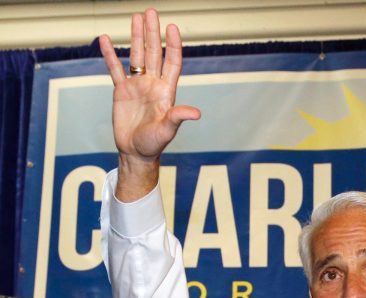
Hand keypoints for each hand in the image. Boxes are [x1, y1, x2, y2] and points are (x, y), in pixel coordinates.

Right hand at [99, 8, 199, 200]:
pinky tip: (104, 39)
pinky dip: (110, 55)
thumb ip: (178, 117)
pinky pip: (115, 69)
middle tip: (151, 12)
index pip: (171, 62)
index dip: (172, 45)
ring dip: (136, 37)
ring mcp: (137, 86)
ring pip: (136, 56)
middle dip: (153, 33)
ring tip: (136, 17)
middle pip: (154, 53)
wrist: (136, 152)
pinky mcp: (121, 91)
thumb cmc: (154, 143)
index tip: (171, 27)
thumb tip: (196, 113)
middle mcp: (153, 84)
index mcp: (166, 91)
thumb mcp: (167, 130)